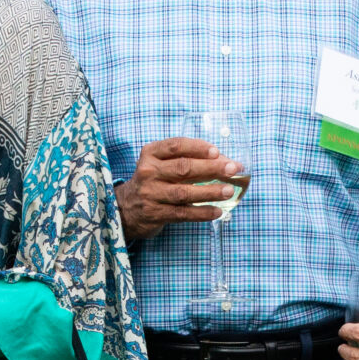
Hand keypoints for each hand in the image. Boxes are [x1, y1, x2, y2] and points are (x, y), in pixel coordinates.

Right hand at [115, 137, 241, 241]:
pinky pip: (182, 213)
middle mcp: (148, 172)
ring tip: (229, 191)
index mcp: (151, 154)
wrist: (125, 209)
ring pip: (184, 192)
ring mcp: (151, 194)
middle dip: (211, 168)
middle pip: (183, 168)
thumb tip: (224, 162)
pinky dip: (202, 212)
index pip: (176, 145)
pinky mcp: (155, 214)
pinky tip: (217, 211)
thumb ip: (187, 160)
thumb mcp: (161, 165)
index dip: (198, 147)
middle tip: (233, 169)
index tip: (217, 151)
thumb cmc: (153, 182)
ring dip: (210, 191)